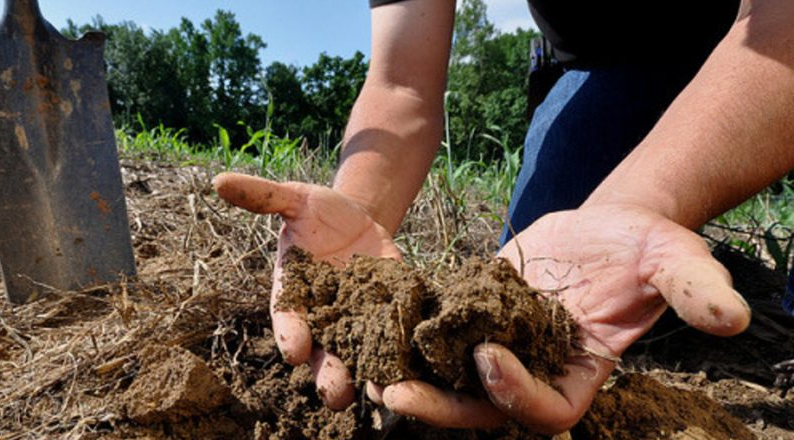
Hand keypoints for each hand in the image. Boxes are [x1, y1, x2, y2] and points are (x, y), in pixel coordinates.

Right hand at [212, 172, 400, 408]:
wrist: (358, 218)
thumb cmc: (318, 212)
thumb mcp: (295, 199)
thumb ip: (263, 197)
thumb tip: (218, 181)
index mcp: (294, 295)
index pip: (288, 321)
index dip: (290, 334)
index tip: (293, 349)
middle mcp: (322, 318)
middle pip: (322, 356)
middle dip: (328, 375)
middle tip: (334, 392)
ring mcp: (356, 323)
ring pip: (357, 360)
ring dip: (365, 378)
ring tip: (374, 393)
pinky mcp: (388, 318)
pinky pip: (393, 343)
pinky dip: (400, 357)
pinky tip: (411, 368)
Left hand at [381, 203, 750, 432]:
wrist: (606, 224)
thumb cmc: (645, 247)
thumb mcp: (674, 261)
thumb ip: (694, 288)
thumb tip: (730, 317)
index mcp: (580, 373)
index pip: (545, 412)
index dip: (514, 394)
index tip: (487, 355)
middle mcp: (534, 370)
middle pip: (484, 410)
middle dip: (442, 407)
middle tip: (395, 397)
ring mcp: (500, 347)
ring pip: (450, 381)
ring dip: (411, 381)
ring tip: (366, 374)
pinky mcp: (472, 317)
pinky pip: (435, 338)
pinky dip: (405, 338)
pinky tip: (368, 327)